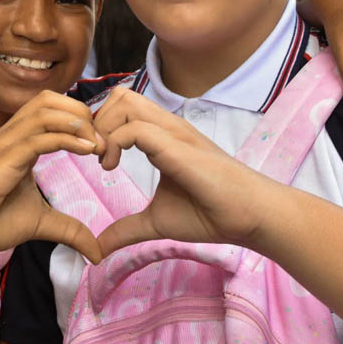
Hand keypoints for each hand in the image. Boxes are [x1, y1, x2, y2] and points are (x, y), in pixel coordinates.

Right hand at [0, 91, 103, 264]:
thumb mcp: (40, 223)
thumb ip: (69, 229)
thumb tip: (97, 251)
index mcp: (17, 142)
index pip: (51, 109)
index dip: (80, 120)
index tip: (101, 146)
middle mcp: (9, 136)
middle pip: (49, 99)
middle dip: (81, 113)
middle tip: (102, 142)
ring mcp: (3, 145)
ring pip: (44, 111)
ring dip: (77, 123)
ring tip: (97, 146)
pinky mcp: (0, 160)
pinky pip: (37, 138)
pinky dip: (66, 138)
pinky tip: (86, 151)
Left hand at [90, 87, 272, 255]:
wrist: (248, 217)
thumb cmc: (211, 215)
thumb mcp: (156, 222)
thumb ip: (126, 229)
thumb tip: (98, 248)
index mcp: (162, 137)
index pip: (121, 108)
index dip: (100, 128)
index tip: (96, 161)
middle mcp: (167, 127)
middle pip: (120, 95)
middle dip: (96, 121)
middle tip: (94, 156)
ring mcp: (173, 132)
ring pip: (125, 101)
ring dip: (103, 128)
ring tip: (104, 161)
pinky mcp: (177, 145)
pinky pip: (135, 128)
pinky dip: (113, 142)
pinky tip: (112, 168)